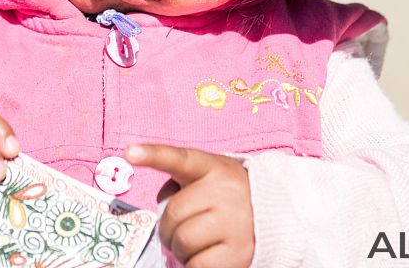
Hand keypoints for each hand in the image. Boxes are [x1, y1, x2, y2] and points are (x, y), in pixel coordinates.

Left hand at [126, 144, 254, 267]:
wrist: (278, 216)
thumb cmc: (231, 197)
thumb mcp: (211, 177)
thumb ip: (184, 183)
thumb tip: (162, 204)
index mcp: (212, 167)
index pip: (179, 158)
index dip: (153, 154)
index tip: (130, 151)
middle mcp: (224, 191)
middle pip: (173, 214)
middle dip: (166, 229)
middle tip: (175, 233)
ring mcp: (233, 222)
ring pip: (183, 242)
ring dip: (179, 250)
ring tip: (193, 245)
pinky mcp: (239, 252)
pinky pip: (198, 265)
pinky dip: (193, 266)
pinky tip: (205, 256)